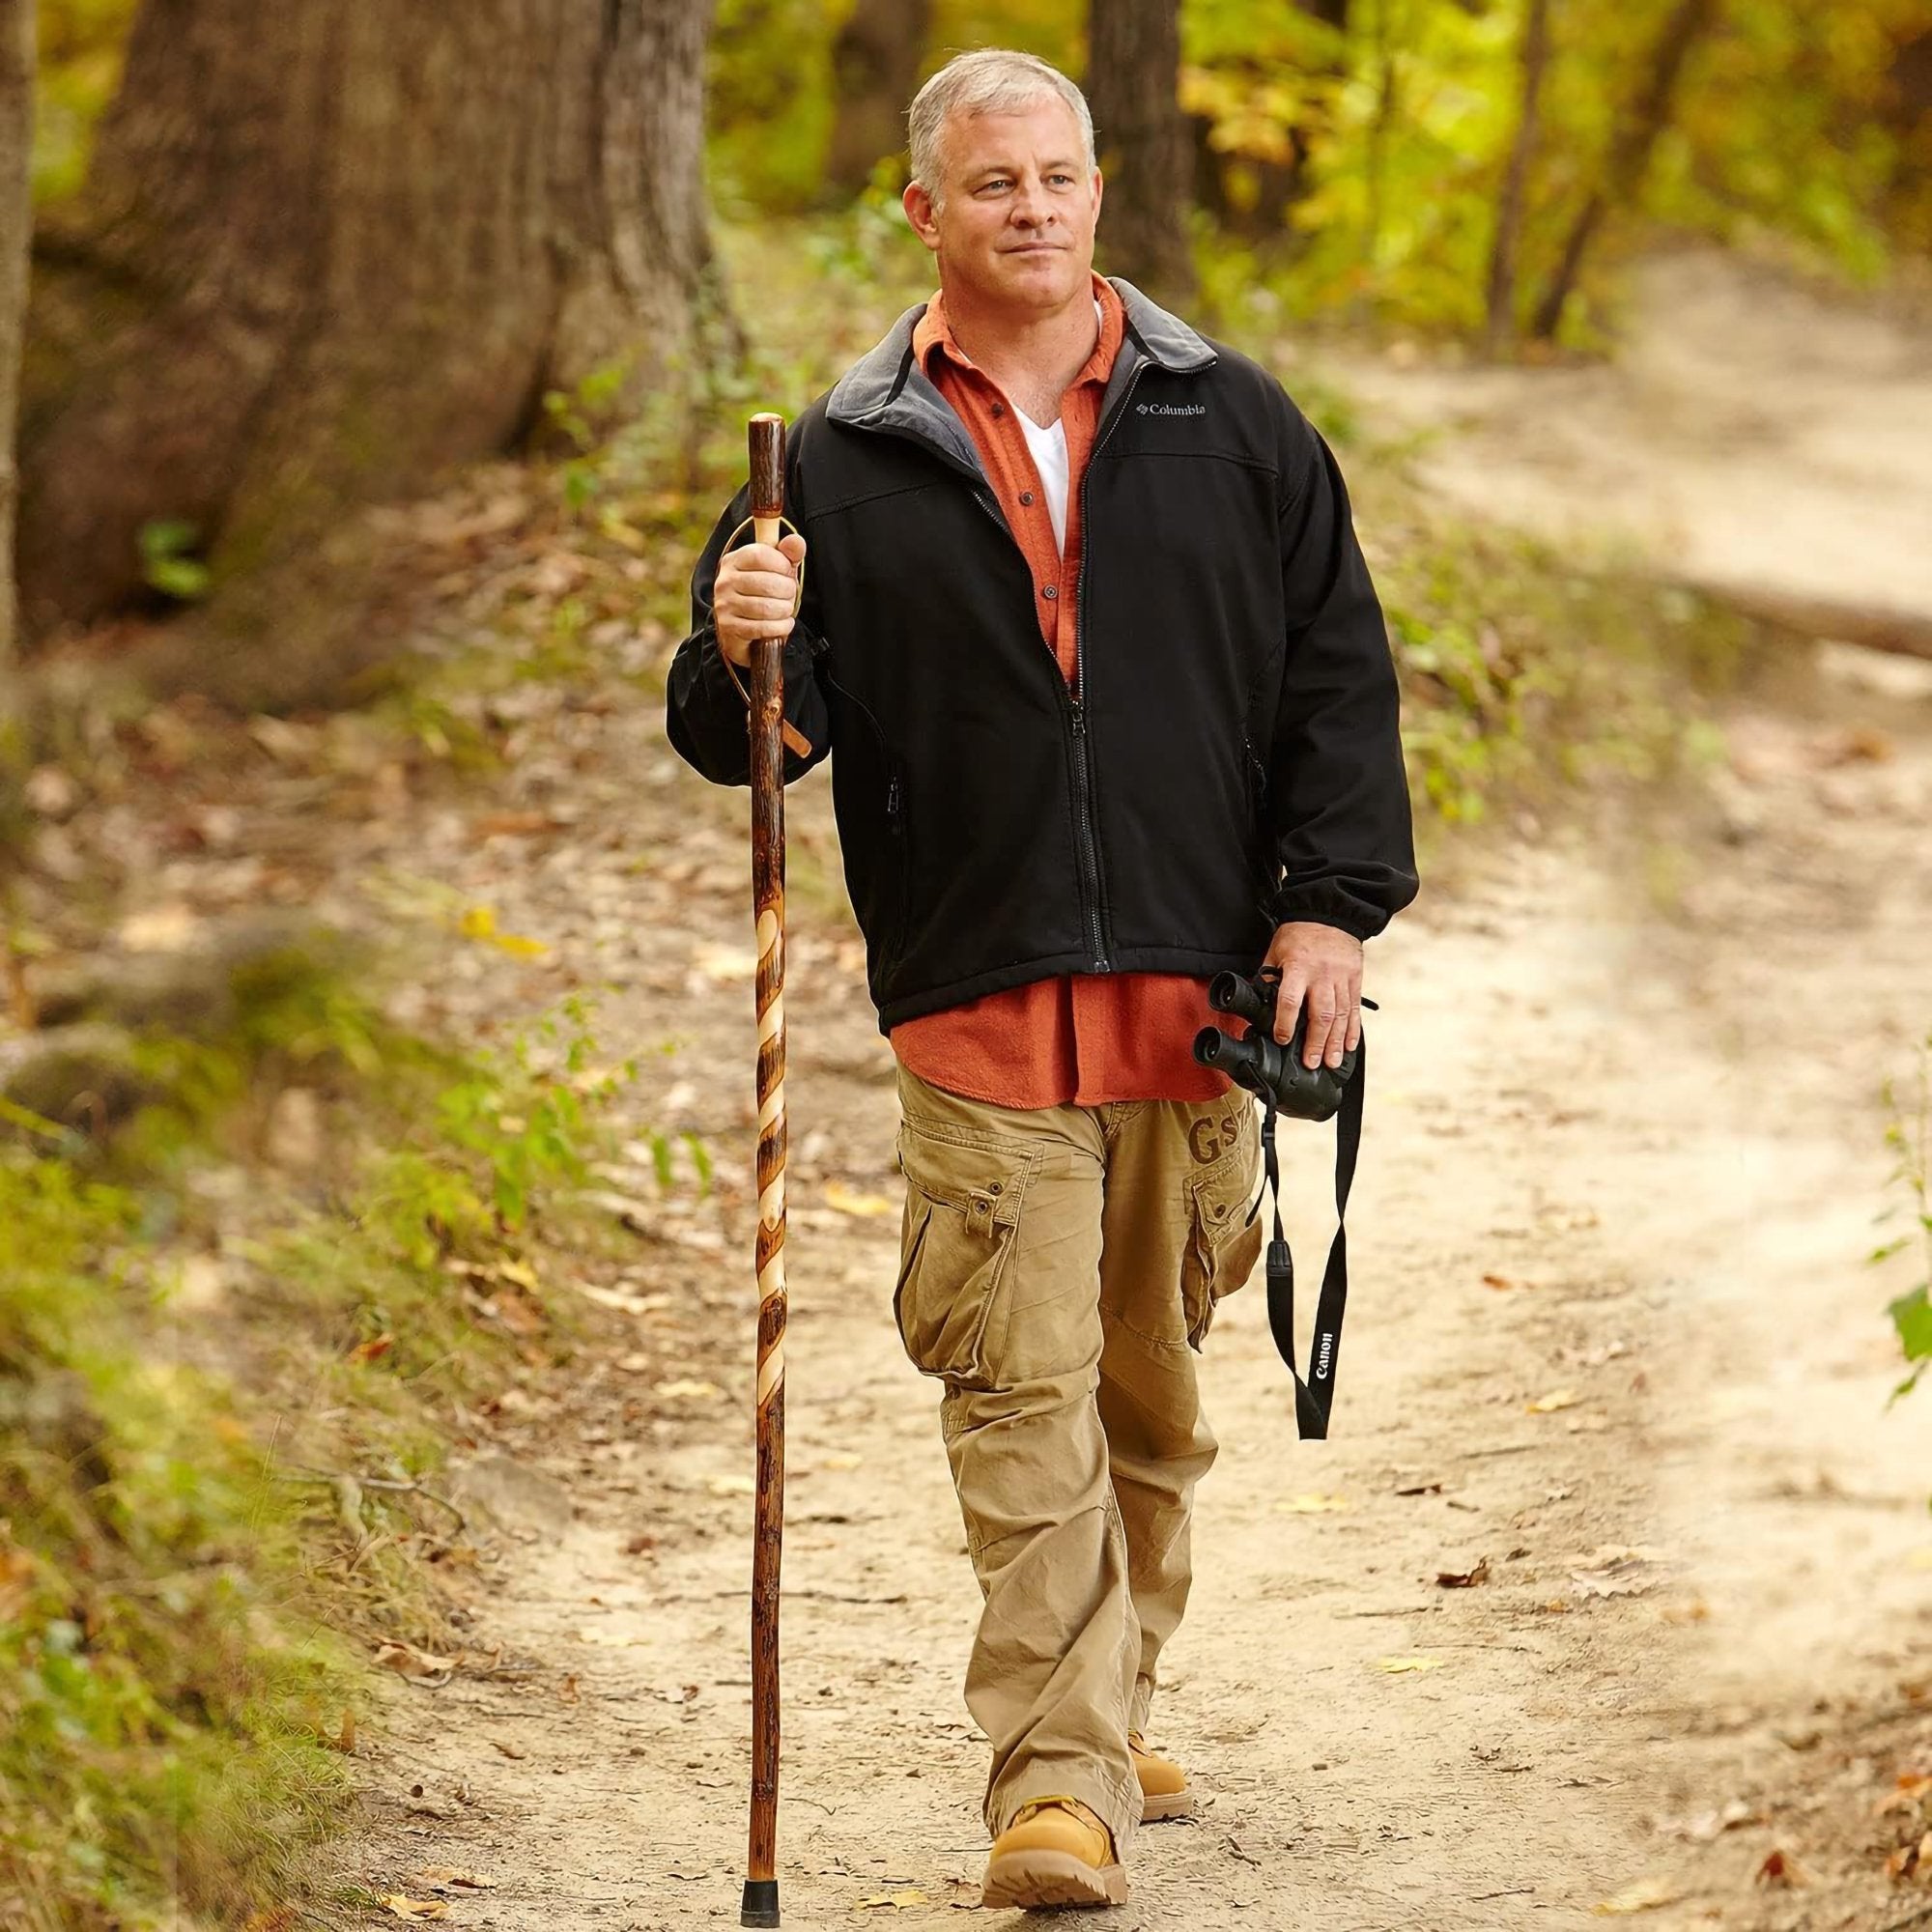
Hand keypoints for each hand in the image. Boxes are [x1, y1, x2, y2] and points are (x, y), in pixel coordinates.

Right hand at [713, 532, 806, 667]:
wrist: (743, 627)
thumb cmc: (763, 593)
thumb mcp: (777, 570)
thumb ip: (789, 554)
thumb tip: (796, 541)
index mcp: (734, 560)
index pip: (760, 555)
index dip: (781, 564)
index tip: (788, 572)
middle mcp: (725, 580)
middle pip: (767, 583)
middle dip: (788, 591)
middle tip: (790, 595)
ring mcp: (724, 604)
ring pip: (765, 608)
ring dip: (785, 610)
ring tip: (786, 609)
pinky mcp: (729, 627)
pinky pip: (762, 628)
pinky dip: (780, 627)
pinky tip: (784, 623)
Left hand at [1261, 922, 1363, 1069]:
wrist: (1330, 912)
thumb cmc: (1299, 933)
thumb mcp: (1276, 951)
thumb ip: (1270, 976)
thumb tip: (1260, 1000)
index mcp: (1298, 967)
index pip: (1290, 1000)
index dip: (1285, 1022)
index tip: (1282, 1039)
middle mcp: (1322, 975)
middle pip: (1321, 1014)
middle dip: (1316, 1042)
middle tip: (1312, 1063)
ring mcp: (1342, 978)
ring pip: (1340, 1015)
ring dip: (1335, 1042)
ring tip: (1332, 1062)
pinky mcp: (1355, 979)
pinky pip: (1354, 1008)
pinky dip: (1352, 1029)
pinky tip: (1348, 1045)